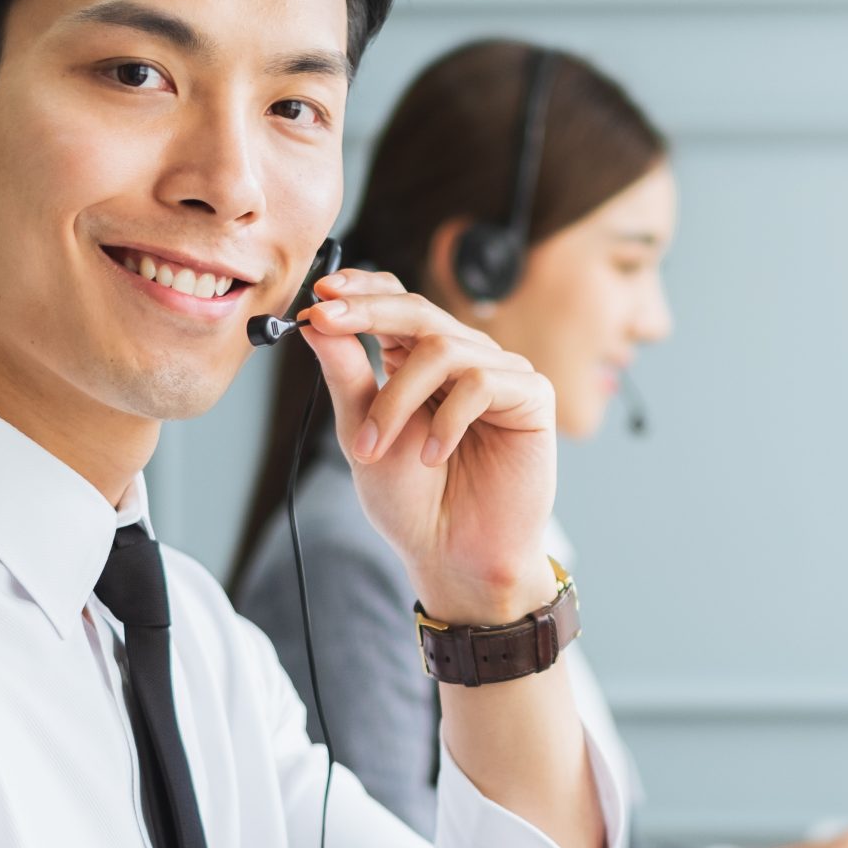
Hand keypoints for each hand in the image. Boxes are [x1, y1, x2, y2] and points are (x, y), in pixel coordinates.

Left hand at [301, 268, 557, 624]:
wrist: (452, 557)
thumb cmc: (412, 502)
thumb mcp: (361, 432)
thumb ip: (345, 374)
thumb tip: (315, 319)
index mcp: (420, 362)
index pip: (396, 303)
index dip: (361, 290)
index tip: (319, 293)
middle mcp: (463, 359)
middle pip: (418, 310)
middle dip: (367, 312)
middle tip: (326, 321)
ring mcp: (499, 374)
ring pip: (442, 348)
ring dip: (397, 398)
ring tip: (373, 449)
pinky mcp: (531, 397)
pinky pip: (483, 382)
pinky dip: (449, 420)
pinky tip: (433, 457)